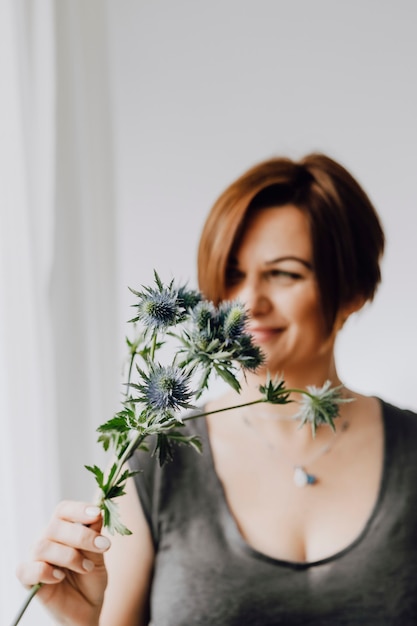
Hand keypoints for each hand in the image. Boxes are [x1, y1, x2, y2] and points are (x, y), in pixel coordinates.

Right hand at [16, 501, 110, 625]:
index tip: (97, 513)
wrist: (87, 607)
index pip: (63, 510)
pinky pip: (28, 570)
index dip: (78, 509)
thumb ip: (95, 534)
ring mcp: (35, 559)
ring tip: (86, 567)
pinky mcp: (28, 579)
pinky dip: (45, 572)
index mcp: (63, 529)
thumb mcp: (99, 554)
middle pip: (54, 526)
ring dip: (69, 556)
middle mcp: (47, 539)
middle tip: (104, 546)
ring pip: (43, 546)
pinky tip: (60, 577)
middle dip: (82, 536)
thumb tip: (97, 513)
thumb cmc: (91, 577)